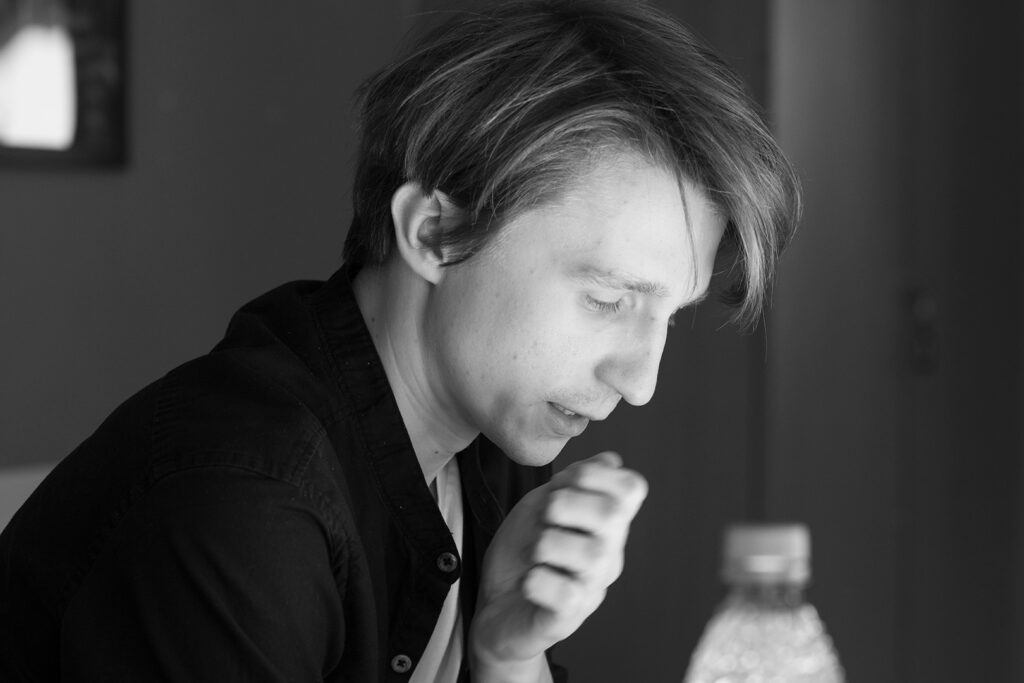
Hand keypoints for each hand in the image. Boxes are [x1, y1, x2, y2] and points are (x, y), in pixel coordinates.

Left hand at [469, 451, 647, 678]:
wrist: (495, 606)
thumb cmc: (522, 556)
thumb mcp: (540, 507)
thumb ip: (571, 483)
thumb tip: (610, 459)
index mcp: (606, 526)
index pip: (632, 489)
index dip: (598, 474)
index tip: (568, 481)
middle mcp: (608, 557)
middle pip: (612, 514)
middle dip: (568, 503)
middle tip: (546, 516)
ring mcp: (591, 589)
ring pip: (589, 553)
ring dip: (548, 543)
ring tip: (536, 554)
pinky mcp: (567, 619)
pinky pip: (564, 592)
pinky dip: (538, 580)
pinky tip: (530, 582)